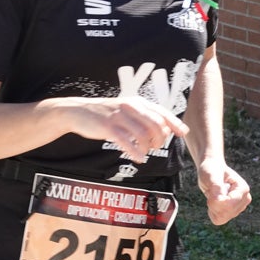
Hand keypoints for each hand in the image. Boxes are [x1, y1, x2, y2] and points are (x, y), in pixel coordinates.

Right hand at [62, 95, 187, 163]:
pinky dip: (136, 153)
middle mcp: (130, 106)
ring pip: (144, 135)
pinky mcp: (108, 127)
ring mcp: (119, 116)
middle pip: (157, 125)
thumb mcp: (125, 109)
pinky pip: (128, 142)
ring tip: (143, 152)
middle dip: (160, 139)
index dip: (175, 123)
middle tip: (154, 146)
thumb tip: (166, 129)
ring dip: (147, 148)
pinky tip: (137, 158)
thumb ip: (144, 116)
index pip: (162, 111)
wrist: (77, 111)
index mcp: (137, 101)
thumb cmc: (105, 113)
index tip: (183, 133)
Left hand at [197, 158, 251, 224]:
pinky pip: (218, 220)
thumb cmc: (212, 170)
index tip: (211, 190)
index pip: (229, 204)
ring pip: (222, 218)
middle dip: (213, 204)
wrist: (212, 171)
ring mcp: (238, 208)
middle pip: (226, 213)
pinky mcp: (231, 213)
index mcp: (243, 189)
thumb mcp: (211, 175)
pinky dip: (212, 212)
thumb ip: (216, 186)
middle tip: (212, 192)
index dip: (216, 201)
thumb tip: (219, 199)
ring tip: (214, 196)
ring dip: (212, 208)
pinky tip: (214, 202)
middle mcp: (244, 200)